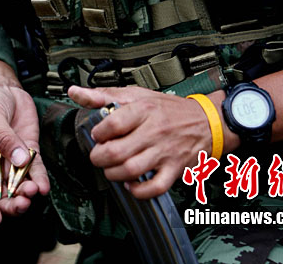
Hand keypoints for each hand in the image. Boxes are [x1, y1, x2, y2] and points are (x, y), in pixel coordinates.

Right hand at [0, 56, 49, 224]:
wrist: (2, 87)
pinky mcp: (28, 151)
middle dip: (12, 203)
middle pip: (0, 194)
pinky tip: (44, 186)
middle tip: (24, 203)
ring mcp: (12, 160)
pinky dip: (40, 179)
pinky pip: (35, 170)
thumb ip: (4, 138)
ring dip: (27, 192)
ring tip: (35, 191)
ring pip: (19, 185)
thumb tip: (19, 160)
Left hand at [68, 85, 213, 199]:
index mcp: (144, 109)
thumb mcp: (137, 94)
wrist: (207, 121)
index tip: (97, 135)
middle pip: (118, 151)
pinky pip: (154, 188)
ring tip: (111, 168)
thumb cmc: (169, 108)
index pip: (113, 123)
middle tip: (98, 156)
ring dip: (114, 174)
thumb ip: (104, 95)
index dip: (99, 133)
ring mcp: (165, 152)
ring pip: (131, 170)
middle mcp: (154, 131)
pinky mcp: (174, 169)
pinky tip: (131, 184)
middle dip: (100, 158)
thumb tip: (75, 92)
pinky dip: (138, 191)